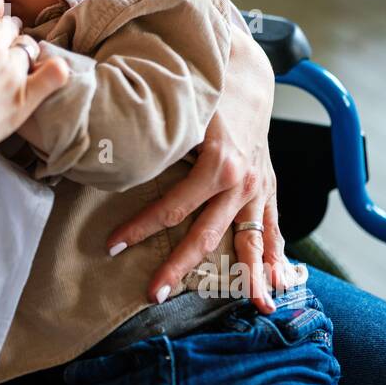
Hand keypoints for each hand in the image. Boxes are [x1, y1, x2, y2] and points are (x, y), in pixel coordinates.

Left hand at [103, 22, 303, 314]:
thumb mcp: (180, 114)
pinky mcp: (268, 191)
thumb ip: (155, 142)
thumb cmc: (205, 94)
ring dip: (251, 278)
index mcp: (218, 165)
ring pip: (251, 242)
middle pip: (205, 235)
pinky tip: (277, 288)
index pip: (172, 208)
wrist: (247, 75)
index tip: (111, 246)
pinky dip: (277, 260)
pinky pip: (275, 232)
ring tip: (256, 309)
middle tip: (153, 294)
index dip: (139, 228)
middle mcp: (242, 183)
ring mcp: (259, 190)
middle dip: (178, 267)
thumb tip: (107, 158)